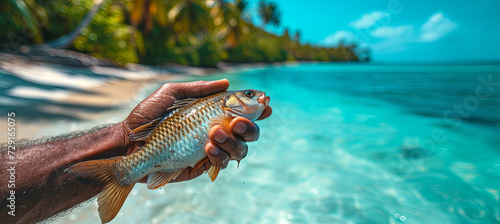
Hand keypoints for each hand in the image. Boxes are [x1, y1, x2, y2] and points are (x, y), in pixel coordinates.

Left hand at [119, 79, 271, 182]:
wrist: (129, 143)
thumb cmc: (147, 116)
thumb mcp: (171, 93)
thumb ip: (199, 88)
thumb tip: (227, 82)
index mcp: (210, 113)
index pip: (241, 110)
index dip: (257, 108)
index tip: (267, 104)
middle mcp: (216, 131)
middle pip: (249, 132)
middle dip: (251, 127)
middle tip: (239, 123)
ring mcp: (211, 149)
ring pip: (240, 149)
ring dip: (234, 141)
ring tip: (214, 133)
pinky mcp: (202, 165)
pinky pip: (222, 163)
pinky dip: (220, 154)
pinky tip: (208, 147)